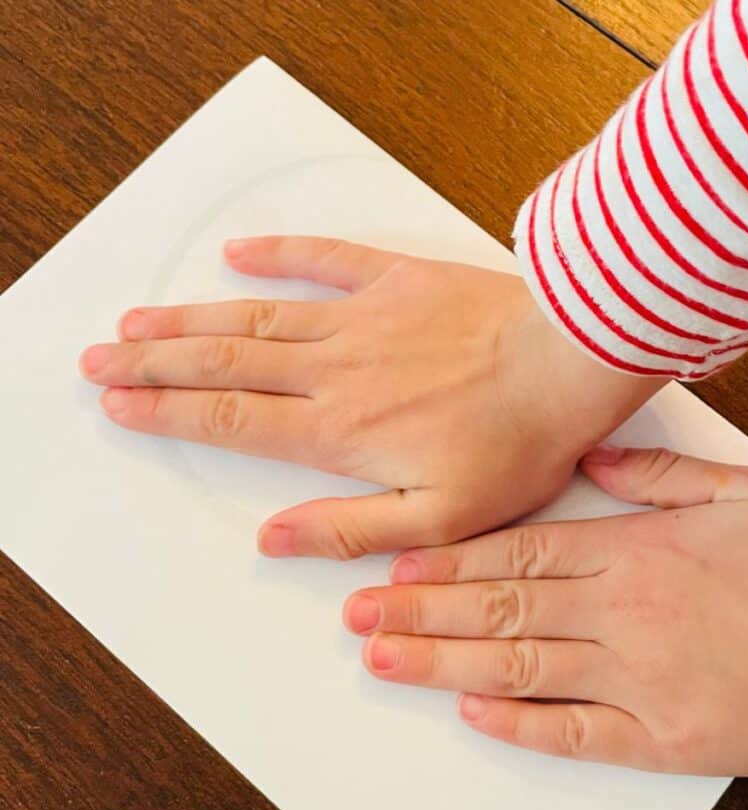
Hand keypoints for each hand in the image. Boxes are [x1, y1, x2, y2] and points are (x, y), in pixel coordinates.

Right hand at [79, 236, 662, 557]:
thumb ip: (349, 529)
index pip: (232, 421)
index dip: (169, 413)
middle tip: (101, 358)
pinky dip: (278, 255)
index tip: (120, 404)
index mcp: (342, 431)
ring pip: (256, 317)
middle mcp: (337, 370)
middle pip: (225, 364)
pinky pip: (326, 260)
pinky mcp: (399, 280)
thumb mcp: (438, 519)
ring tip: (139, 322)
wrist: (570, 366)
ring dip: (191, 319)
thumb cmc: (516, 447)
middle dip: (155, 364)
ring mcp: (364, 319)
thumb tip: (274, 538)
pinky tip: (239, 255)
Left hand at [342, 445, 747, 774]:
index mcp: (636, 554)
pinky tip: (470, 715)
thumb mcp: (745, 494)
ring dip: (442, 664)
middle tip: (354, 614)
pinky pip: (574, 733)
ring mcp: (634, 681)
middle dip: (419, 610)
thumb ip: (660, 477)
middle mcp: (620, 615)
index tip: (392, 564)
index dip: (448, 561)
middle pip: (500, 610)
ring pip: (517, 668)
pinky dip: (519, 724)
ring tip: (381, 658)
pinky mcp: (658, 740)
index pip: (518, 555)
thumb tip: (596, 463)